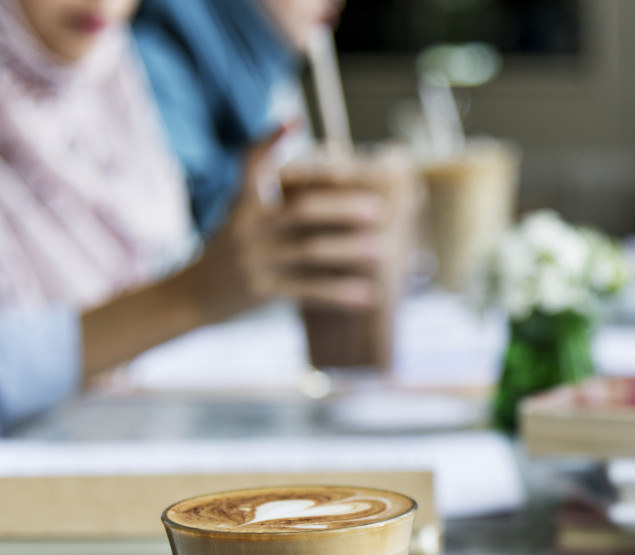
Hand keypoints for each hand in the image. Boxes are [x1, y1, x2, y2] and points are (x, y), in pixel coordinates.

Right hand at [190, 132, 400, 319]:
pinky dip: (340, 292)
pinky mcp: (260, 291)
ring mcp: (253, 260)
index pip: (252, 165)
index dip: (270, 140)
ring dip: (350, 250)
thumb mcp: (239, 216)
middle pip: (299, 210)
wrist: (192, 297)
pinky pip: (308, 290)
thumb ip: (271, 195)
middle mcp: (246, 228)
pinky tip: (369, 294)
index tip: (297, 119)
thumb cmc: (230, 250)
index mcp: (241, 205)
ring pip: (309, 251)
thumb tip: (322, 166)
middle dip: (341, 207)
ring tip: (385, 250)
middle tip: (379, 210)